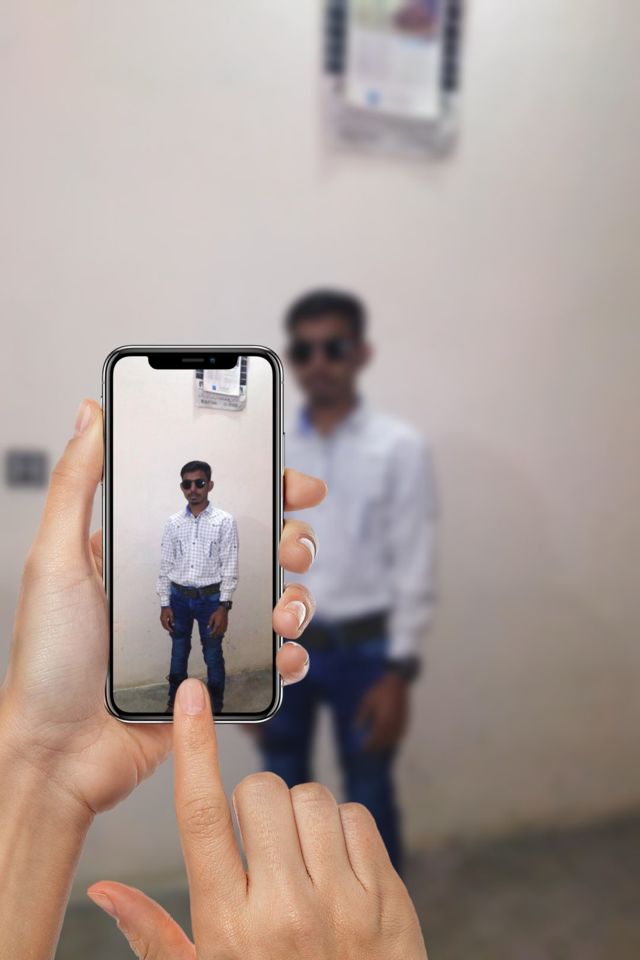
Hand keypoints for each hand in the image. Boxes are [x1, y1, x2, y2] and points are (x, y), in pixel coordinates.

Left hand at [0, 399, 325, 819]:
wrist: (58, 754)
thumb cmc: (48, 659)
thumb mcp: (55, 559)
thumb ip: (76, 484)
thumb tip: (91, 413)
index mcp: (149, 551)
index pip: (215, 506)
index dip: (260, 488)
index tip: (292, 482)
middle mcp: (183, 586)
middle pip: (260, 547)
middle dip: (293, 539)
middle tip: (295, 547)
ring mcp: (204, 632)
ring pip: (277, 598)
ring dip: (299, 597)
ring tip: (285, 611)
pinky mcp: (218, 678)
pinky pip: (273, 659)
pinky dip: (292, 653)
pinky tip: (286, 653)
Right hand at [88, 678, 427, 959]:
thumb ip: (154, 935)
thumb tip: (104, 890)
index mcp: (229, 927)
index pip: (201, 816)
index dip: (193, 748)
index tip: (191, 698)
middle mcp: (286, 908)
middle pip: (260, 792)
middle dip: (254, 803)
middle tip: (259, 844)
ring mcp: (343, 902)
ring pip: (312, 797)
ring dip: (299, 815)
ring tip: (299, 859)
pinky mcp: (388, 897)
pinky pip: (357, 817)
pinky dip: (342, 830)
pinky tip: (335, 867)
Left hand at [356, 672, 409, 751]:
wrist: (396, 683)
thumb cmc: (379, 691)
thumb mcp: (366, 702)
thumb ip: (362, 716)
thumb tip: (356, 728)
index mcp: (382, 721)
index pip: (374, 739)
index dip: (368, 746)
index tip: (362, 749)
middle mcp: (392, 725)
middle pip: (384, 742)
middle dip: (376, 747)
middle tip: (368, 751)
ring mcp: (400, 724)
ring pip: (392, 740)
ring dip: (384, 745)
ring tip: (377, 747)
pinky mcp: (405, 721)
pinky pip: (399, 735)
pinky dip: (392, 739)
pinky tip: (387, 740)